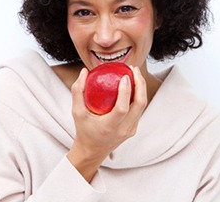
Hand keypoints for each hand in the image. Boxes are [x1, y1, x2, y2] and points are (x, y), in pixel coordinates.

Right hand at [67, 66, 146, 181]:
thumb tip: (84, 71)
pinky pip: (139, 109)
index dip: (126, 92)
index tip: (125, 76)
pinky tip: (134, 84)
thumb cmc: (83, 130)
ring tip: (135, 73)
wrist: (92, 151)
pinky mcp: (133, 128)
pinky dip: (138, 95)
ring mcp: (130, 130)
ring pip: (142, 106)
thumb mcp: (76, 112)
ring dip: (141, 88)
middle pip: (140, 105)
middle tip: (133, 69)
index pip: (122, 109)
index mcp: (109, 127)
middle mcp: (123, 130)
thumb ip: (78, 91)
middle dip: (140, 84)